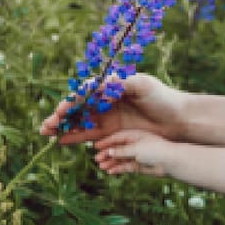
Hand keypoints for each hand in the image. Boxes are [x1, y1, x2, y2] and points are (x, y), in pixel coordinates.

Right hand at [40, 73, 185, 144]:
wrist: (178, 119)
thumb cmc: (162, 98)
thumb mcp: (143, 85)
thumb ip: (120, 83)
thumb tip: (98, 85)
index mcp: (111, 86)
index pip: (85, 93)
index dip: (71, 102)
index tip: (61, 110)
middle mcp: (105, 101)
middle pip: (78, 108)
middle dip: (60, 116)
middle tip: (46, 125)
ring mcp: (107, 117)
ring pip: (80, 122)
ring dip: (63, 127)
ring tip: (47, 132)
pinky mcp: (112, 132)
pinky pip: (90, 135)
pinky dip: (76, 137)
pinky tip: (62, 141)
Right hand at [91, 129, 177, 175]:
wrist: (171, 162)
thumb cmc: (155, 151)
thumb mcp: (136, 148)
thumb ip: (121, 151)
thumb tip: (108, 152)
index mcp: (136, 135)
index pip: (118, 137)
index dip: (106, 141)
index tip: (96, 146)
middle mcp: (135, 145)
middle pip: (117, 148)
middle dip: (107, 153)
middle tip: (97, 159)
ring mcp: (137, 156)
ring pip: (121, 159)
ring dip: (111, 162)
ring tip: (101, 166)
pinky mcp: (140, 166)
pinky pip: (126, 167)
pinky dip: (118, 169)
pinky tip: (110, 171)